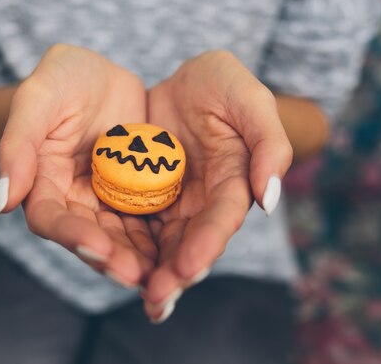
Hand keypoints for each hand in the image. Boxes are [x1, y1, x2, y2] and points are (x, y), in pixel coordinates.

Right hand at [0, 44, 156, 286]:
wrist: (99, 76)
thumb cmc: (61, 79)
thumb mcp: (39, 97)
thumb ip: (18, 144)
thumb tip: (2, 202)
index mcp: (44, 183)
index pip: (51, 218)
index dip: (71, 236)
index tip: (97, 248)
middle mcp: (75, 200)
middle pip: (90, 238)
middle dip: (113, 258)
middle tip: (137, 276)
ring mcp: (108, 199)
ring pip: (123, 237)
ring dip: (141, 259)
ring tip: (164, 275)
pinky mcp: (138, 194)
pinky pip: (151, 220)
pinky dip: (165, 238)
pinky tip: (185, 250)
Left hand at [142, 51, 292, 321]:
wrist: (184, 82)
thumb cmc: (222, 85)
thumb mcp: (249, 99)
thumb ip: (268, 144)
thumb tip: (271, 199)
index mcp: (231, 182)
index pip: (220, 219)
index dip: (206, 244)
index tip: (188, 269)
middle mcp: (201, 202)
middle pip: (190, 243)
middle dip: (175, 274)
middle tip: (156, 299)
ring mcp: (171, 203)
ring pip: (160, 244)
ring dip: (150, 273)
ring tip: (139, 298)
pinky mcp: (142, 197)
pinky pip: (131, 225)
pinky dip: (123, 248)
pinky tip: (109, 267)